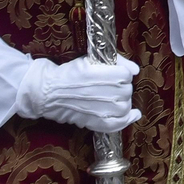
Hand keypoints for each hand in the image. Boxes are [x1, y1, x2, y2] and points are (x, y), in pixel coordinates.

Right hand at [16, 54, 141, 132]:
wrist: (48, 92)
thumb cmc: (69, 74)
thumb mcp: (90, 60)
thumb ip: (116, 61)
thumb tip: (135, 70)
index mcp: (100, 75)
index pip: (125, 75)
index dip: (122, 74)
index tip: (116, 75)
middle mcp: (102, 93)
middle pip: (126, 90)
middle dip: (122, 87)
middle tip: (111, 87)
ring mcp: (99, 109)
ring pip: (124, 106)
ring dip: (123, 101)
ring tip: (115, 98)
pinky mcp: (95, 123)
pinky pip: (117, 124)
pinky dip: (127, 119)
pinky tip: (133, 115)